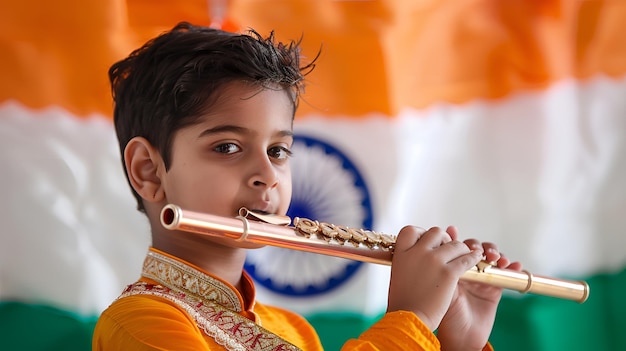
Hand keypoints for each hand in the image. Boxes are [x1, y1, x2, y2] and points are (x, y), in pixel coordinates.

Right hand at [386, 225, 483, 330]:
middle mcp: (417, 252)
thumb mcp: (398, 274)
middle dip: (444, 239)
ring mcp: (433, 260)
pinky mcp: (448, 273)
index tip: (428, 241)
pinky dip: (473, 258)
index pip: (411, 230)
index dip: (422, 234)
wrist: (409, 320)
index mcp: (401, 252)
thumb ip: (408, 260)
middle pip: (436, 232)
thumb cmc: (403, 302)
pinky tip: (477, 260)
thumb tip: (416, 252)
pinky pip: (466, 259)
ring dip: (462, 248)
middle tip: (448, 248)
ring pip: (455, 244)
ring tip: (466, 253)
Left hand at [437, 227, 521, 350]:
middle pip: (476, 250)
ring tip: (500, 260)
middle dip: (482, 247)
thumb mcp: (444, 292)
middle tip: (486, 254)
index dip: (460, 241)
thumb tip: (447, 251)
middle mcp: (466, 271)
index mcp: (450, 269)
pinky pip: (506, 274)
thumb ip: (447, 272)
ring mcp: (481, 278)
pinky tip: (515, 266)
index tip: (459, 236)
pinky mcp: (495, 287)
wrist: (462, 338)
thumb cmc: (448, 317)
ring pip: (492, 259)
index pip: (457, 248)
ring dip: (498, 255)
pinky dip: (513, 268)